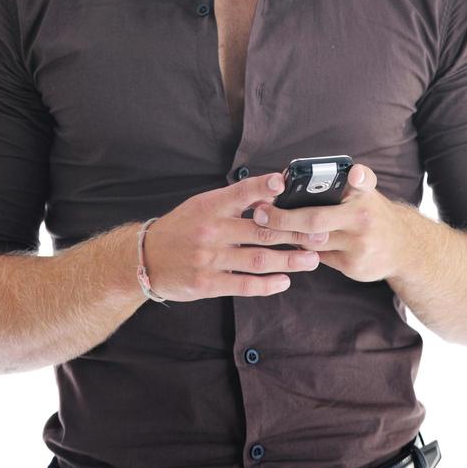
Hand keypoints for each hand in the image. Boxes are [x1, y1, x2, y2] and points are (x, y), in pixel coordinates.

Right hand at [142, 173, 324, 301]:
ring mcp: (209, 258)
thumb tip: (273, 194)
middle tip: (320, 234)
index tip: (284, 183)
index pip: (241, 192)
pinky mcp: (207, 284)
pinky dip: (267, 284)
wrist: (146, 259)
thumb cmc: (182, 228)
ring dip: (288, 260)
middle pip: (260, 231)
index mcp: (210, 206)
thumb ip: (234, 201)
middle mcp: (211, 230)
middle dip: (294, 233)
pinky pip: (243, 284)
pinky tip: (284, 281)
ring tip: (311, 259)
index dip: (263, 186)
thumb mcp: (202, 205)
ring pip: (257, 259)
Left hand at [252, 163, 410, 283]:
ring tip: (263, 228)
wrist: (403, 248)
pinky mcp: (354, 267)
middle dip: (282, 218)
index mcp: (366, 196)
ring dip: (285, 235)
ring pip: (311, 242)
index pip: (365, 180)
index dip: (359, 176)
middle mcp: (365, 220)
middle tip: (260, 213)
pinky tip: (289, 243)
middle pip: (315, 220)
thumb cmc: (373, 213)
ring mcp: (360, 246)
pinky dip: (303, 250)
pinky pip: (319, 258)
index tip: (354, 174)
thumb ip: (345, 182)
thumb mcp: (366, 193)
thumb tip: (301, 178)